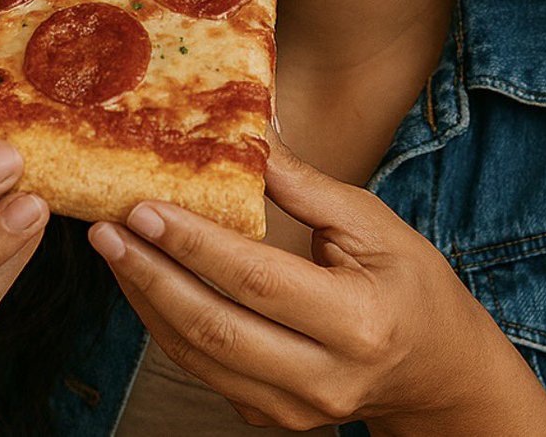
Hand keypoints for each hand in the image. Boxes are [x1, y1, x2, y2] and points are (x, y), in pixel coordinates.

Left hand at [87, 129, 545, 433]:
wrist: (438, 370)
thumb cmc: (412, 283)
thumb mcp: (373, 223)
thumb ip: (305, 187)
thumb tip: (249, 137)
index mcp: (358, 321)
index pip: (258, 280)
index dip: (196, 244)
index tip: (147, 207)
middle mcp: (325, 378)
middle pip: (216, 329)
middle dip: (152, 275)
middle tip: (107, 229)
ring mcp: (296, 411)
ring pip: (200, 358)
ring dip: (147, 301)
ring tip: (113, 250)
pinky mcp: (273, 420)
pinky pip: (206, 373)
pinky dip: (168, 326)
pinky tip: (146, 284)